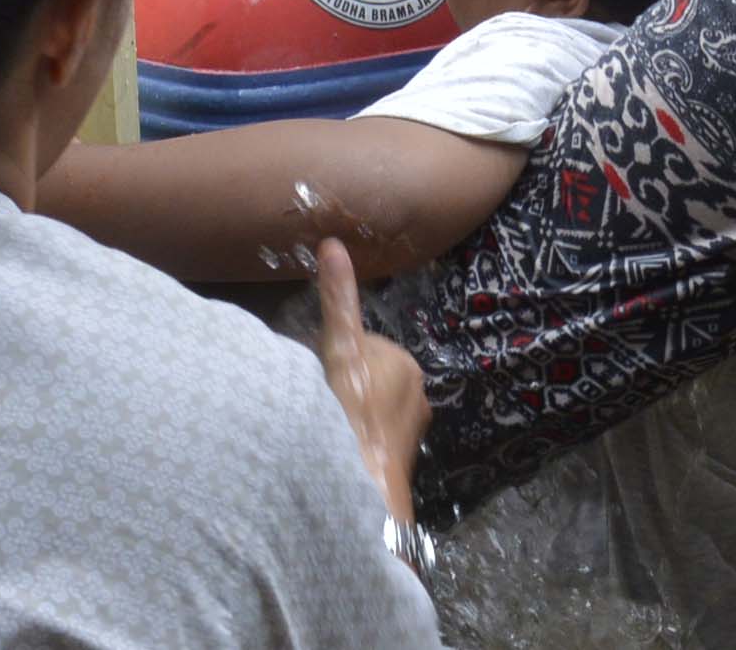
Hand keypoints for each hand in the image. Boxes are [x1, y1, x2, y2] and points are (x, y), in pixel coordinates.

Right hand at [313, 236, 428, 527]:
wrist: (360, 490)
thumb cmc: (350, 414)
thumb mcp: (339, 349)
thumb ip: (338, 299)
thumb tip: (333, 244)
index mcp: (405, 365)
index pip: (359, 349)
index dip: (334, 361)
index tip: (320, 380)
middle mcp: (417, 396)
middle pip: (364, 379)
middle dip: (342, 389)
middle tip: (319, 406)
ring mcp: (410, 432)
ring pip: (368, 411)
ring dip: (348, 418)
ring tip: (326, 432)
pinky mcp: (399, 462)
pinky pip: (371, 441)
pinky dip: (356, 443)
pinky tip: (339, 452)